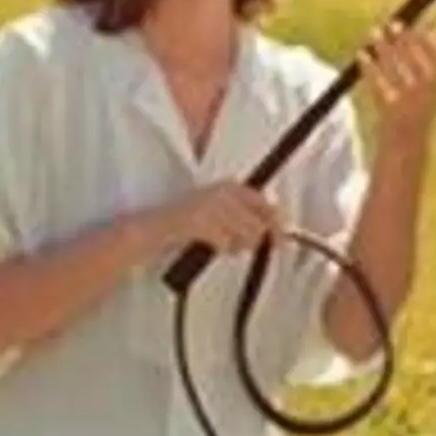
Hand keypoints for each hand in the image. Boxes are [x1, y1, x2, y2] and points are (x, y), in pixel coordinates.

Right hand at [152, 181, 278, 254]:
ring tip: (218, 242)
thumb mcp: (218, 212)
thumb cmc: (185, 222)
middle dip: (252, 240)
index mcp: (229, 186)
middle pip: (258, 224)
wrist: (153, 228)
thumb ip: (245, 216)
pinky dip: (220, 249)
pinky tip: (208, 244)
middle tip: (237, 245)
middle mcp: (223, 192)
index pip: (264, 203)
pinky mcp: (200, 221)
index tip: (282, 240)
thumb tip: (274, 229)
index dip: (276, 224)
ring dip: (234, 246)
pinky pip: (226, 244)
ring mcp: (211, 206)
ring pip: (245, 236)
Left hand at [356, 20, 435, 141]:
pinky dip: (368, 66)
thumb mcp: (434, 86)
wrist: (407, 147)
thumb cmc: (420, 109)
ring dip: (383, 46)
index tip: (415, 25)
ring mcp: (407, 102)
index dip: (426, 39)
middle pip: (414, 59)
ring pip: (394, 66)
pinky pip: (377, 82)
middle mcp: (426, 94)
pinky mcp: (388, 109)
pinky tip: (361, 54)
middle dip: (403, 39)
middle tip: (392, 23)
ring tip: (374, 32)